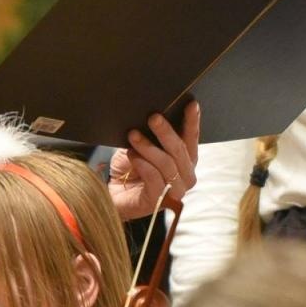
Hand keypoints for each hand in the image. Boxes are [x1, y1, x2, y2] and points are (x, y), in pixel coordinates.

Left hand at [109, 101, 200, 220]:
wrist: (113, 193)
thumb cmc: (130, 167)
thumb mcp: (142, 144)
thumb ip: (153, 133)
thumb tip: (155, 112)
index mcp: (186, 160)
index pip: (192, 139)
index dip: (193, 122)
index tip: (192, 105)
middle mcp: (186, 176)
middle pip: (180, 151)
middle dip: (166, 132)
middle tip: (153, 117)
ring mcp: (175, 191)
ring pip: (167, 165)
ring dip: (149, 148)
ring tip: (133, 135)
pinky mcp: (158, 202)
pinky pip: (155, 180)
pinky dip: (143, 165)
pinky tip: (132, 155)